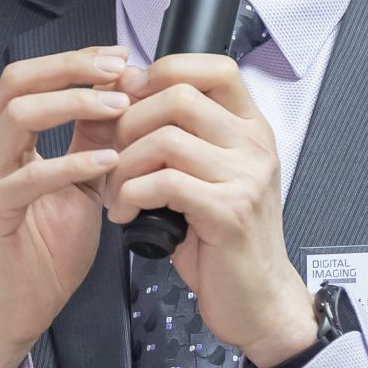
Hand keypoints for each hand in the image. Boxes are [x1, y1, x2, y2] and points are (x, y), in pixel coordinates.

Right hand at [0, 45, 131, 367]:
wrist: (18, 309)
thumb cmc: (47, 249)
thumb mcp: (81, 182)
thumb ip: (94, 138)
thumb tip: (125, 93)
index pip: (28, 76)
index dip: (74, 60)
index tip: (121, 56)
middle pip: (17, 81)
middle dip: (72, 68)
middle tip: (120, 70)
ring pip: (19, 115)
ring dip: (73, 104)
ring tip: (119, 107)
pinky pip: (31, 176)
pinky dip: (72, 163)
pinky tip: (109, 161)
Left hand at [104, 53, 317, 367]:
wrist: (257, 301)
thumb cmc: (223, 241)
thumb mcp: (204, 178)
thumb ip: (177, 138)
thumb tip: (123, 95)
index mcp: (249, 129)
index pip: (214, 67)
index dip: (164, 70)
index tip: (131, 97)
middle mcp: (253, 145)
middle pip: (178, 95)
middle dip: (129, 122)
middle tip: (110, 156)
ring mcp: (246, 176)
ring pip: (166, 138)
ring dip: (124, 166)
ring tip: (115, 194)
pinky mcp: (229, 212)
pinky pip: (164, 183)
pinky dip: (131, 197)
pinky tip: (127, 216)